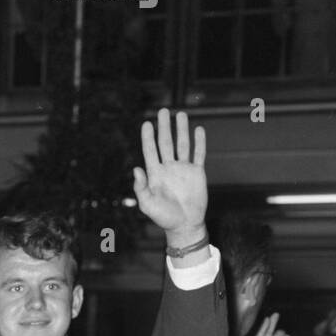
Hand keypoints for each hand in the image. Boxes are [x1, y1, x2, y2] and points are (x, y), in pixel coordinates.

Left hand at [133, 109, 207, 244]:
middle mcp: (168, 168)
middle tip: (163, 110)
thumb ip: (140, 187)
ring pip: (182, 144)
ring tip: (180, 114)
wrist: (184, 225)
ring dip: (181, 130)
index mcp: (155, 174)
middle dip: (164, 127)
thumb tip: (136, 168)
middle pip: (166, 143)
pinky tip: (198, 129)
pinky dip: (199, 141)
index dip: (148, 137)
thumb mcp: (147, 204)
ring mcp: (183, 169)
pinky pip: (199, 154)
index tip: (147, 123)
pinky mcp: (197, 173)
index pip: (150, 151)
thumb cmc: (163, 217)